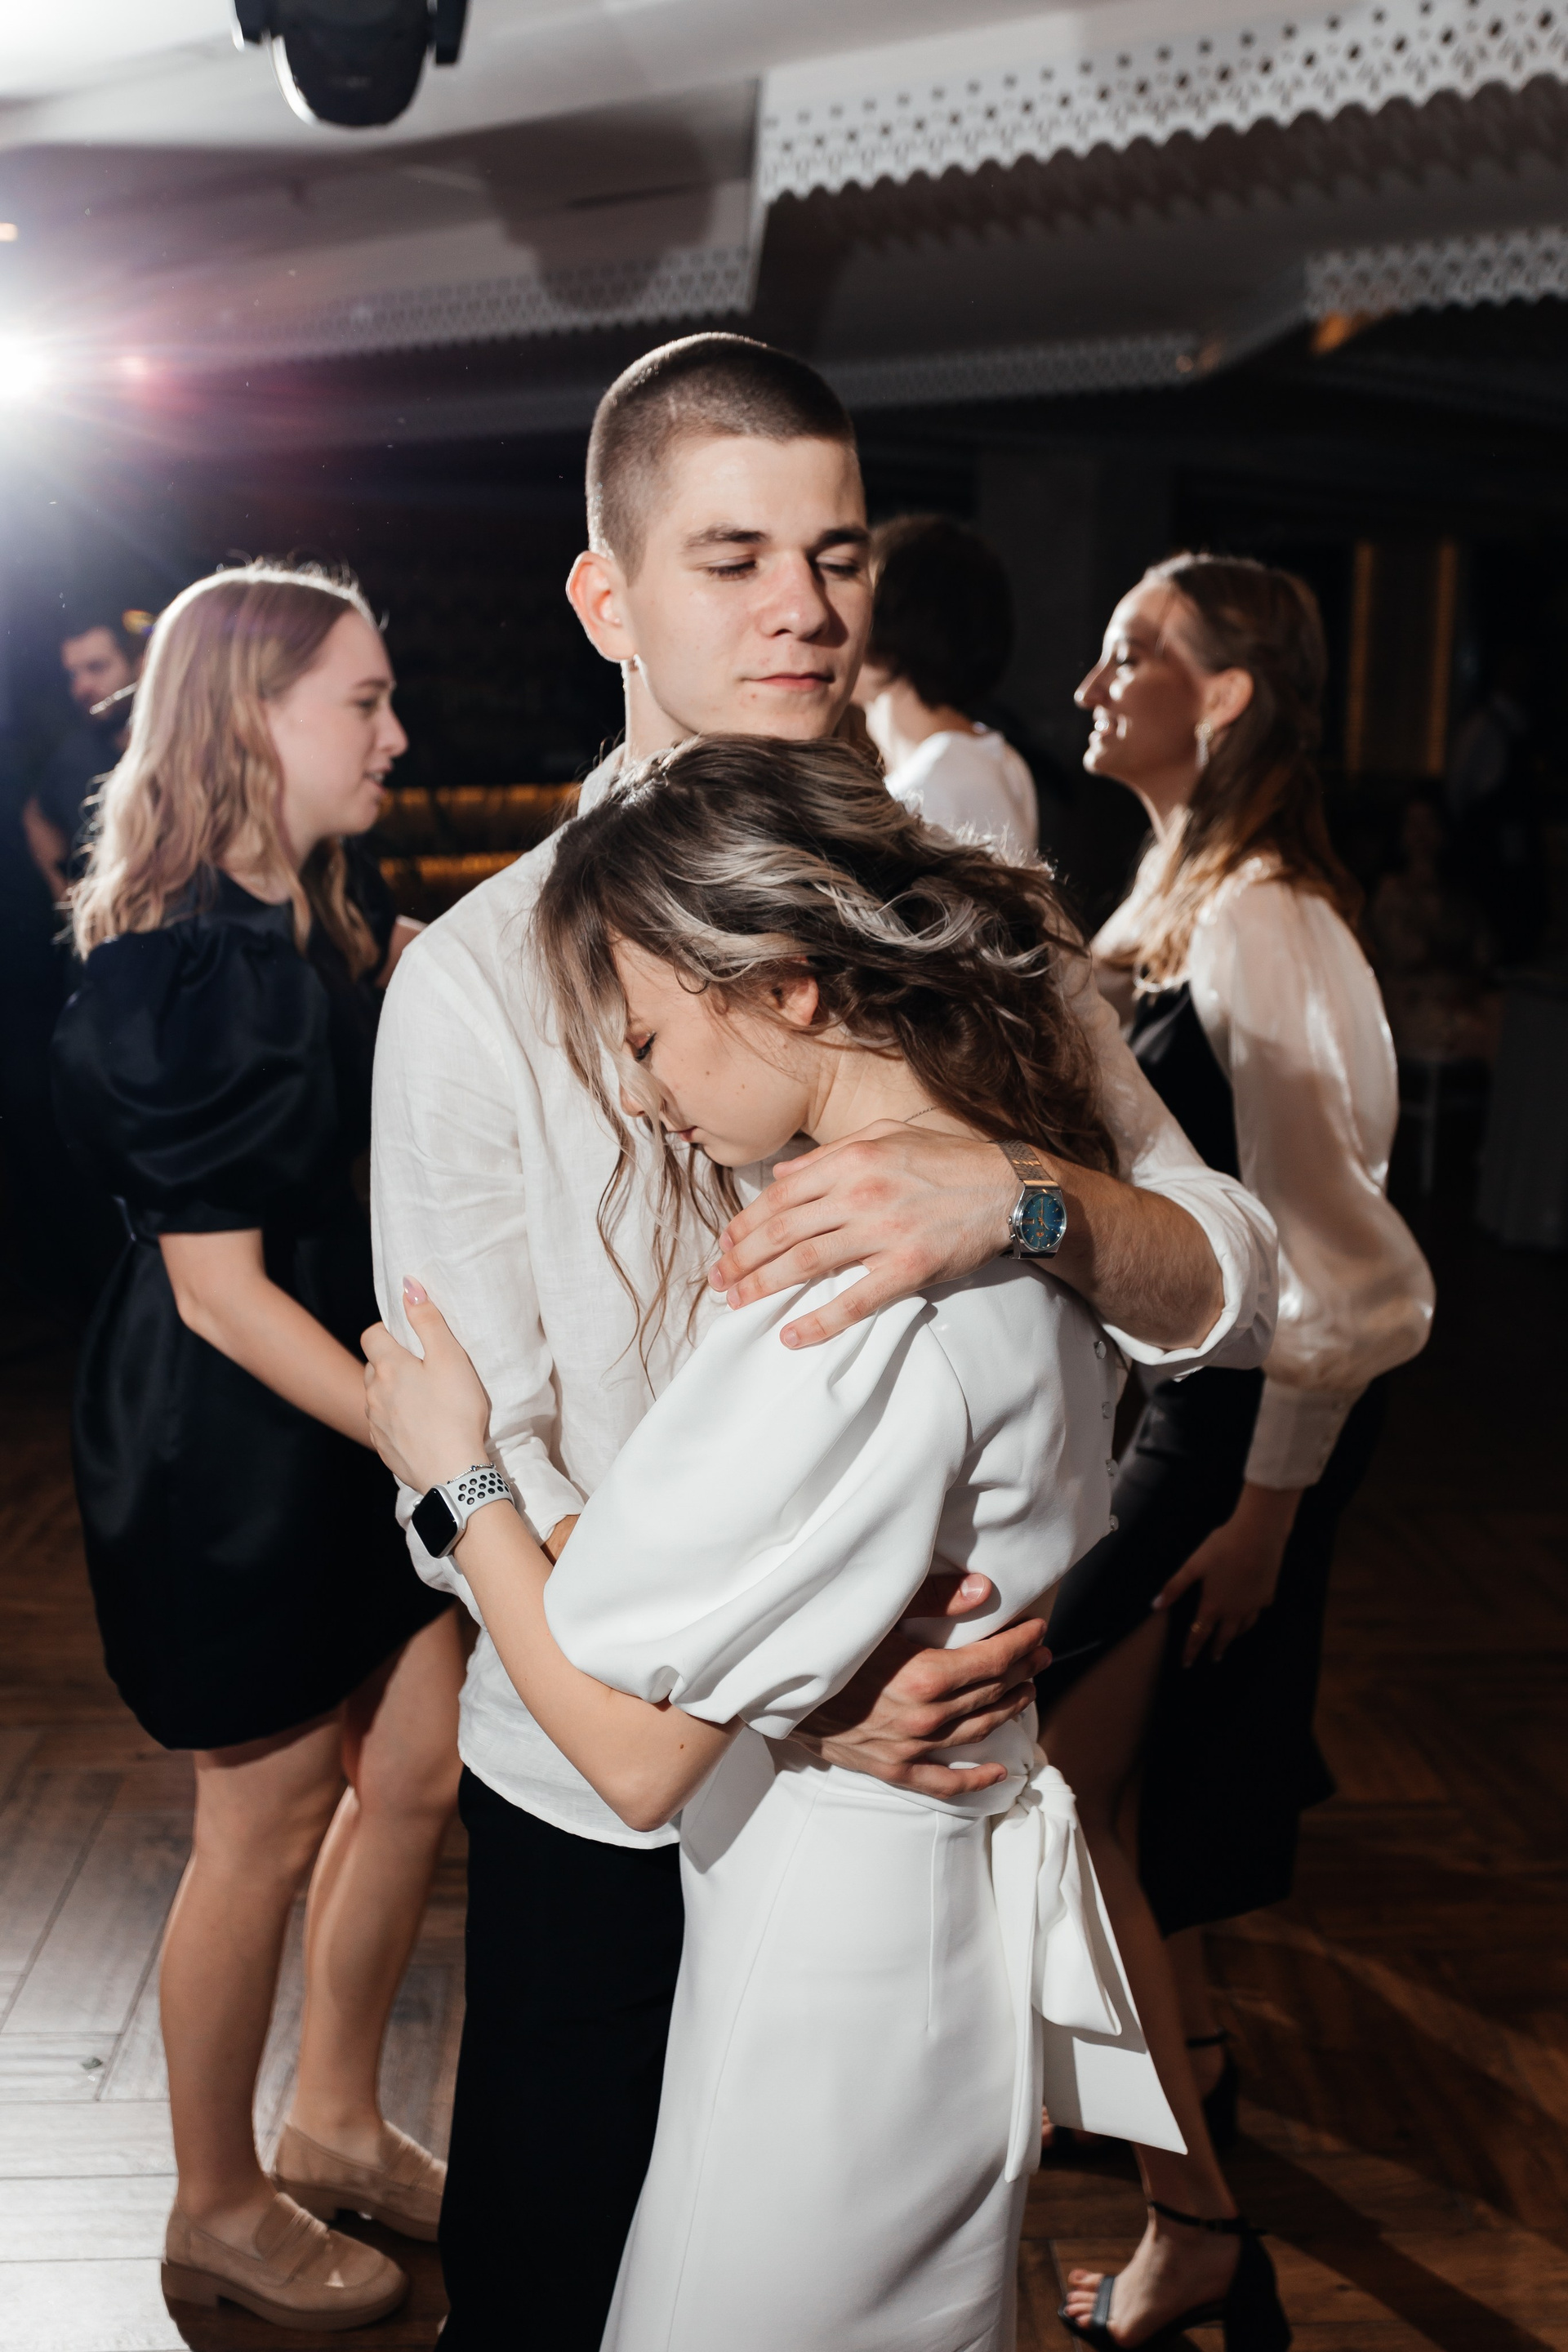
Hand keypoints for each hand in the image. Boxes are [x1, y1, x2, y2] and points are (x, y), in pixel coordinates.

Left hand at [361, 1280, 493, 1493]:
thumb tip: (409, 1287)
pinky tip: (421, 1426)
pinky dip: (397, 1420)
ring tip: (425, 1400)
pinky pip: (384, 1425)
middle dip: (391, 1362)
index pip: (371, 1334)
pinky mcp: (383, 1447)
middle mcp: (373, 1394)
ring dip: (393, 1392)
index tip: (411, 1338)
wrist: (452, 1472)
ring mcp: (375, 1423)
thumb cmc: (455, 1411)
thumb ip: (428, 1321)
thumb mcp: (451, 1358)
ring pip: (376, 1396)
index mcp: (388, 1367)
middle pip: (372, 1366)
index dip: (387, 1331)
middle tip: (424, 1369)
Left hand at [709, 1122, 1021, 1347]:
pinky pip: (854, 1300)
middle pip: (782, 1230)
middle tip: (719, 1281)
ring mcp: (883, 1231)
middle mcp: (860, 1192)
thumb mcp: (886, 1134)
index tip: (726, 1244)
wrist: (1009, 1188)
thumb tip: (782, 1172)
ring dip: (764, 1286)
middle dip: (742, 1258)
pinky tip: (791, 1336)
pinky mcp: (908, 1267)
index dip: (746, 1222)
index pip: (781, 1195)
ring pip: (805, 1262)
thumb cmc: (948, 1160)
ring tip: (737, 1303)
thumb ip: (830, 1153)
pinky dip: (819, 1321)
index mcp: (852, 1159)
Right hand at [791, 1613, 1049, 1797]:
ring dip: (1008, 1710)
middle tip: (1041, 1654)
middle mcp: (923, 1718)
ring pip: (976, 1732)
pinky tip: (998, 1772)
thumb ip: (932, 1599)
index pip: (993, 1660)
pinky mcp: (890, 1769)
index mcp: (924, 1677)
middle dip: (1021, 1670)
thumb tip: (983, 1589)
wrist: (769, 1687)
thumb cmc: (823, 1639)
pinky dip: (975, 1779)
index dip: (1021, 1643)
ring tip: (1028, 1691)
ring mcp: (908, 1748)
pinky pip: (943, 1782)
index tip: (1039, 1628)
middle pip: (990, 1694)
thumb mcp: (876, 1611)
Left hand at [1154, 1481, 1302, 1663]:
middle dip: (1217, 1648)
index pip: (1199, 1634)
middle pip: (1225, 1636)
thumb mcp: (1193, 1565)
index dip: (1191, 1649)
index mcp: (1213, 1605)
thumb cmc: (1222, 1547)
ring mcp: (1254, 1604)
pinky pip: (1258, 1610)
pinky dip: (1252, 1615)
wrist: (1259, 1535)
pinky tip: (1252, 1611)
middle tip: (1214, 1658)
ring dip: (1236, 1635)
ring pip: (1244, 1626)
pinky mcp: (1268, 1594)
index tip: (1187, 1664)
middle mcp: (1235, 1610)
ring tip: (1232, 1638)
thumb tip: (1155, 1606)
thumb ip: (1175, 1586)